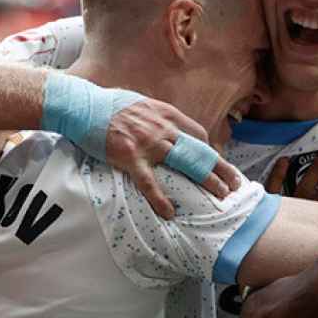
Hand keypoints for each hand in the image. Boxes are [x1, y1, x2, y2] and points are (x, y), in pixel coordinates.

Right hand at [104, 98, 238, 219]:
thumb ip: (157, 117)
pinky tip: (169, 212)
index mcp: (166, 114)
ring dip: (205, 180)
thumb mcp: (142, 104)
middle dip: (221, 167)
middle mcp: (162, 128)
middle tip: (236, 183)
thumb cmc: (109, 105)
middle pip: (200, 150)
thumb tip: (168, 128)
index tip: (217, 163)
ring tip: (220, 196)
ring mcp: (148, 143)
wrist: (82, 106)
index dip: (210, 151)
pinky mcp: (130, 157)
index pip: (198, 134)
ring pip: (185, 163)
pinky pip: (149, 182)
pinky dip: (160, 198)